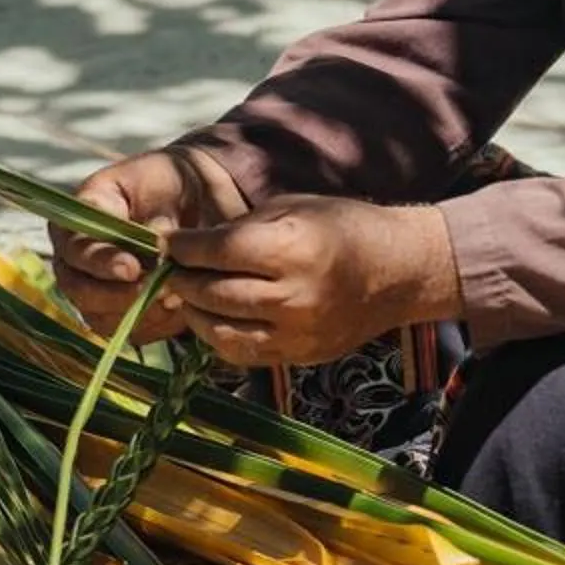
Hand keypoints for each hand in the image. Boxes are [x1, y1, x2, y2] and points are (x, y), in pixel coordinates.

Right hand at [50, 145, 249, 340]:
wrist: (199, 201)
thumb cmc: (173, 182)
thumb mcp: (160, 179)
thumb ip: (148, 214)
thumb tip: (154, 253)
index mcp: (79, 218)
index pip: (74, 246)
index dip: (99, 263)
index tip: (132, 268)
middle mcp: (78, 258)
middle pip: (77, 289)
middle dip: (116, 295)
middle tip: (156, 291)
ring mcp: (95, 289)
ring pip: (100, 316)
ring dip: (138, 312)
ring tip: (174, 297)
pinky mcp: (120, 313)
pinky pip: (128, 331)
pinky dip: (155, 325)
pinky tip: (178, 307)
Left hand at [166, 195, 460, 368]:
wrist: (399, 271)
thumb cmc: (343, 226)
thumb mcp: (293, 207)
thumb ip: (241, 228)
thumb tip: (188, 244)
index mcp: (292, 248)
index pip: (217, 251)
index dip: (183, 247)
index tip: (165, 243)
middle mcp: (294, 295)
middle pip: (214, 293)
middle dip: (182, 280)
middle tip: (168, 269)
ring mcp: (298, 332)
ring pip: (221, 331)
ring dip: (194, 313)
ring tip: (187, 295)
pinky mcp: (300, 357)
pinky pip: (243, 354)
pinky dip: (219, 337)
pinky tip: (214, 318)